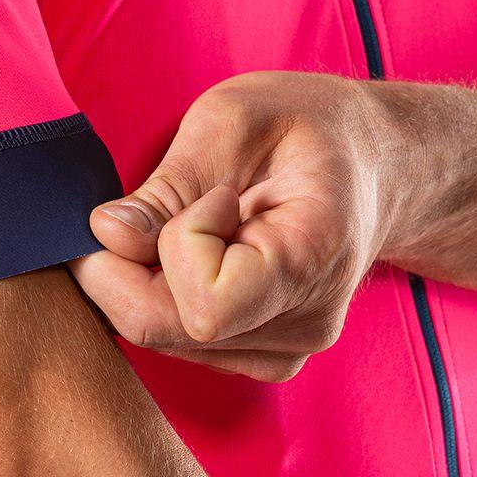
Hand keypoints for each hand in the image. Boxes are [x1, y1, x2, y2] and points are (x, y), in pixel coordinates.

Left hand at [71, 71, 404, 381]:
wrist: (372, 158)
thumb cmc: (306, 124)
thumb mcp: (233, 119)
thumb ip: (168, 185)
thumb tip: (104, 235)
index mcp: (314, 257)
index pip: (206, 306)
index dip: (176, 245)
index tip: (212, 193)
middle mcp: (307, 323)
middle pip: (171, 331)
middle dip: (129, 268)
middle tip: (152, 206)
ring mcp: (291, 349)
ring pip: (166, 340)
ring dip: (147, 279)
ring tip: (199, 222)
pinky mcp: (269, 357)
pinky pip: (182, 343)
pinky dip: (165, 297)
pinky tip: (201, 253)